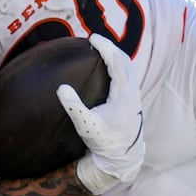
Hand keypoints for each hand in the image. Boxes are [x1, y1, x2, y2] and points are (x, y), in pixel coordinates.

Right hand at [57, 34, 145, 194]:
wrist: (122, 157)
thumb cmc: (104, 141)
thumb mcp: (86, 125)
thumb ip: (74, 107)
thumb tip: (61, 88)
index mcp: (124, 94)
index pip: (116, 62)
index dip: (105, 47)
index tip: (92, 38)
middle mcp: (132, 92)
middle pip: (125, 61)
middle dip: (110, 48)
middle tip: (95, 40)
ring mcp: (134, 96)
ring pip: (128, 68)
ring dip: (115, 56)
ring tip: (101, 51)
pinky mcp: (132, 102)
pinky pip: (127, 76)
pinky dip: (118, 66)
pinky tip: (108, 69)